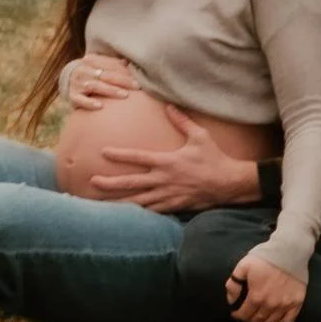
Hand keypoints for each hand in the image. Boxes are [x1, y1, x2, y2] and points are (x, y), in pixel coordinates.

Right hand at [65, 53, 137, 110]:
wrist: (67, 82)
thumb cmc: (91, 74)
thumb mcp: (100, 66)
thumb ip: (114, 64)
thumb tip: (129, 62)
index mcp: (90, 60)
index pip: (110, 64)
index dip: (124, 71)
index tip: (137, 78)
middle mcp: (82, 70)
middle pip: (105, 75)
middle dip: (122, 80)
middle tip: (136, 86)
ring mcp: (76, 83)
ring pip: (95, 86)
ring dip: (110, 90)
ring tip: (124, 95)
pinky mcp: (72, 96)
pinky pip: (81, 100)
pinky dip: (90, 103)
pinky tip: (101, 106)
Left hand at [89, 105, 260, 211]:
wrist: (229, 184)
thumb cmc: (214, 158)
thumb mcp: (199, 136)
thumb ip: (182, 121)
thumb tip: (170, 106)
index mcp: (167, 162)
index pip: (138, 157)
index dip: (119, 155)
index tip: (103, 152)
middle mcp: (164, 180)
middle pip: (131, 183)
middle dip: (110, 183)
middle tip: (92, 182)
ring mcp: (168, 195)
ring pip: (138, 201)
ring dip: (119, 202)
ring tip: (102, 204)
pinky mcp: (174, 206)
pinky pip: (152, 211)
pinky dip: (138, 213)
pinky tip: (127, 215)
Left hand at [225, 252, 304, 321]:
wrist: (289, 250)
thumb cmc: (264, 257)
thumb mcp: (243, 265)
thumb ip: (234, 284)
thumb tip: (231, 300)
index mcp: (257, 296)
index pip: (245, 314)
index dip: (238, 315)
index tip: (235, 313)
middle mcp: (271, 304)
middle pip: (258, 319)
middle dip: (249, 319)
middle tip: (246, 315)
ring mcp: (285, 304)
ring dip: (263, 321)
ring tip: (258, 316)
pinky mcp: (297, 302)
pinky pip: (288, 320)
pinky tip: (275, 318)